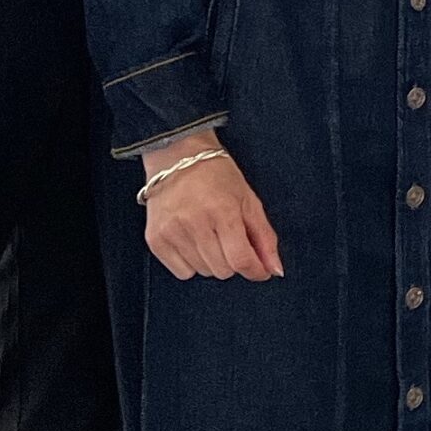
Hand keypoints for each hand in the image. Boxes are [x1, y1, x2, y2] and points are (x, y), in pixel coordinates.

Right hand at [140, 133, 281, 282]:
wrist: (177, 158)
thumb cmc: (217, 176)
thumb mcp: (249, 201)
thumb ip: (265, 238)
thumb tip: (275, 270)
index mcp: (223, 210)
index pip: (241, 259)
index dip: (255, 270)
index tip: (260, 270)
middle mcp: (195, 223)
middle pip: (223, 270)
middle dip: (233, 260)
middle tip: (230, 238)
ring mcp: (172, 232)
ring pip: (203, 272)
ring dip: (212, 261)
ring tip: (209, 234)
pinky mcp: (155, 240)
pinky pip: (182, 272)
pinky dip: (191, 263)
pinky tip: (192, 240)